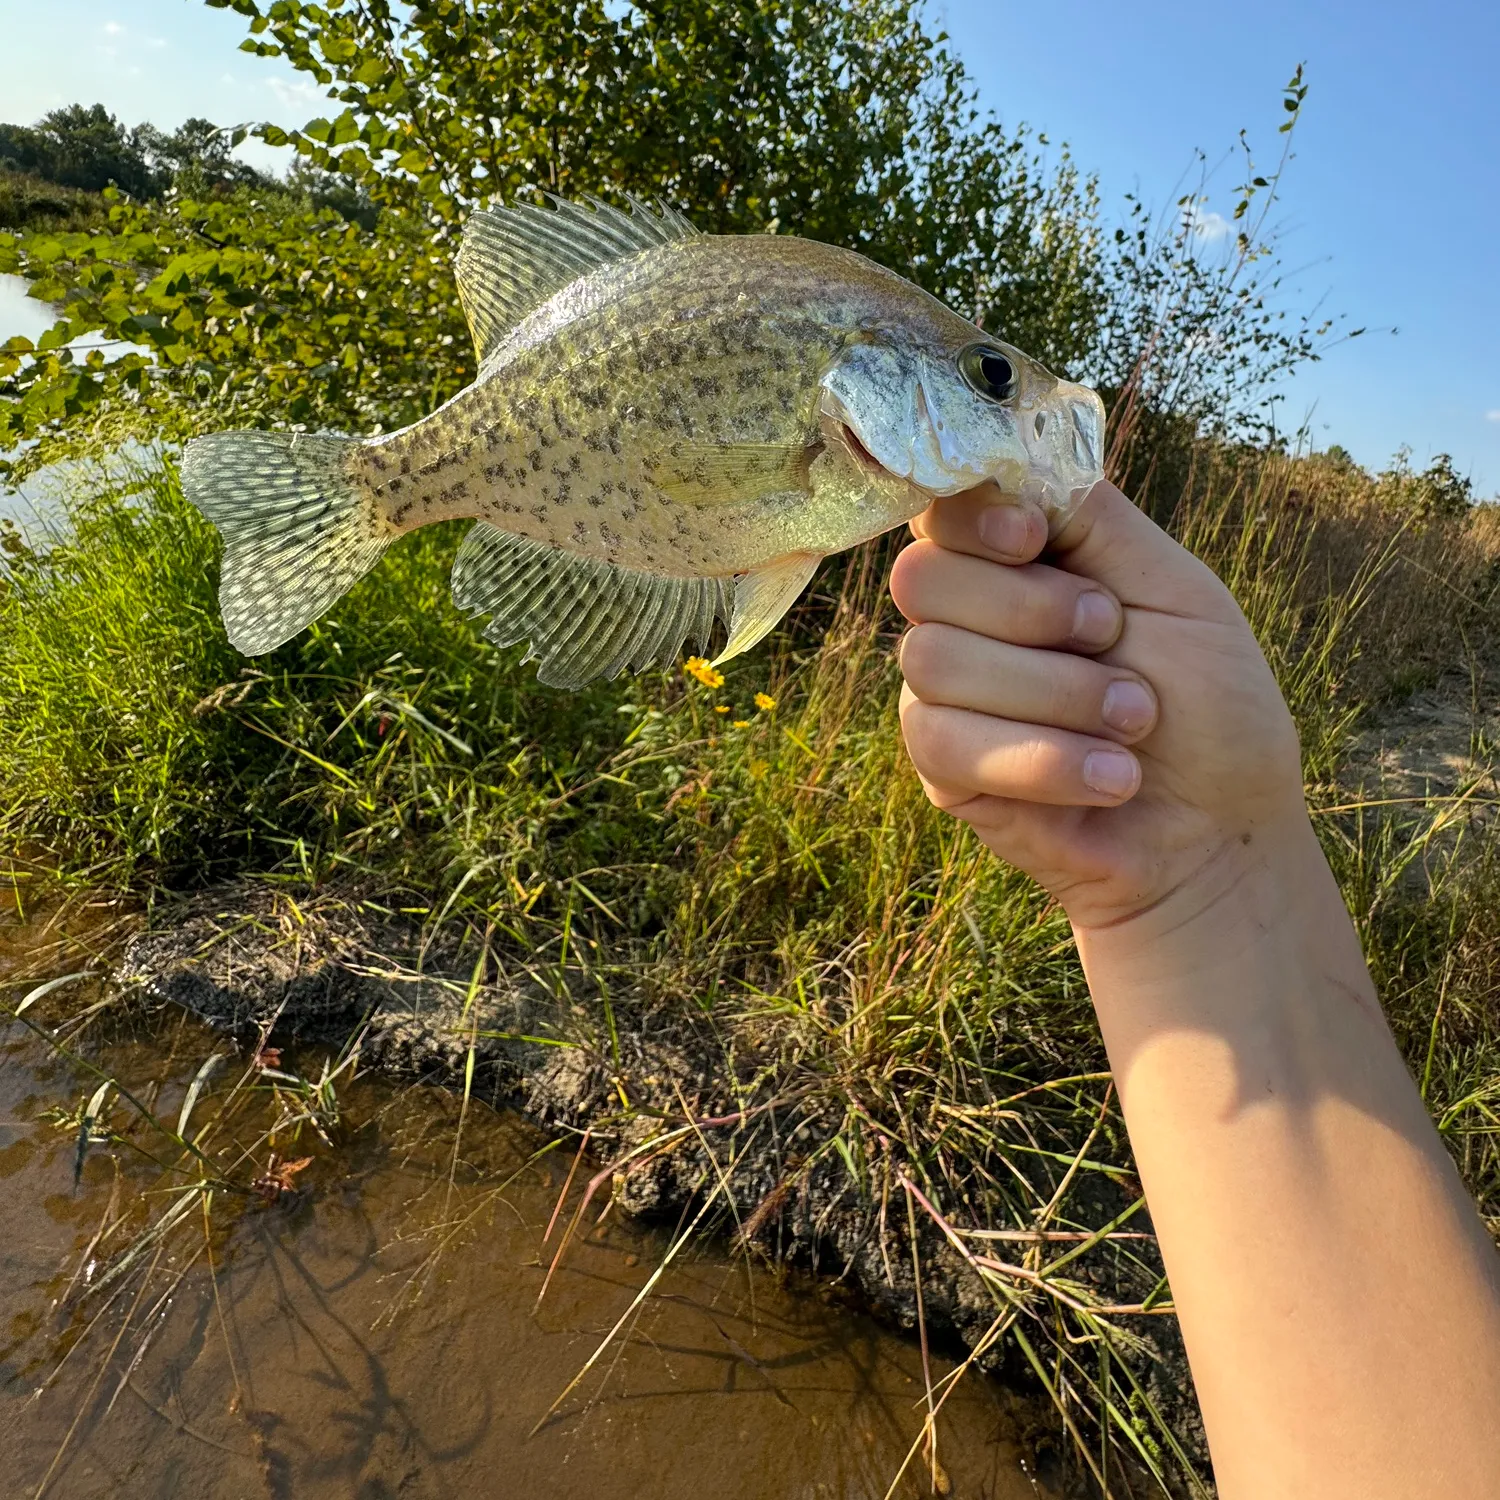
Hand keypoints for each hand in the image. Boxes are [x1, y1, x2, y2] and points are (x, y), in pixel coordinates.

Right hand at [889, 479, 1307, 930]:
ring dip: (1054, 695)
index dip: (973, 519)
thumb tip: (1016, 455)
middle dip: (1028, 611)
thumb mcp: (1176, 591)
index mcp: (1025, 566)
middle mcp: (973, 622)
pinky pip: (944, 742)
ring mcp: (949, 697)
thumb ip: (1095, 520)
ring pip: (933, 662)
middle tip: (1111, 640)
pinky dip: (1040, 758)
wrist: (1220, 833)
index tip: (1035, 541)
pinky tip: (1107, 778)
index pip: (944, 511)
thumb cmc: (1212, 710)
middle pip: (923, 580)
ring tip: (1131, 725)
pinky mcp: (944, 771)